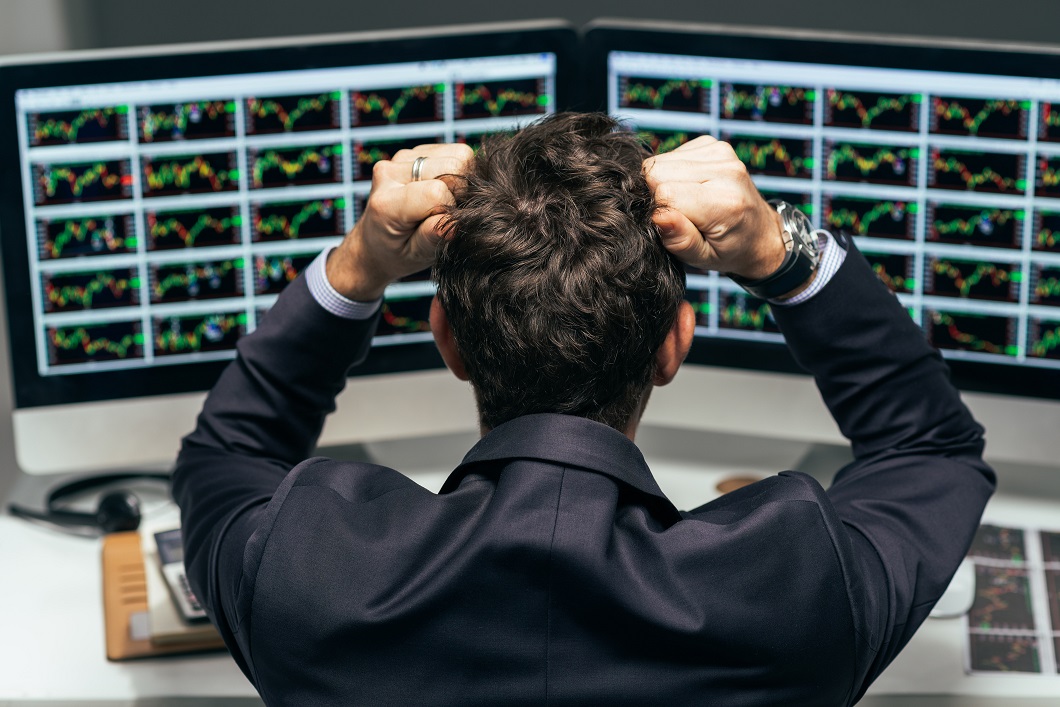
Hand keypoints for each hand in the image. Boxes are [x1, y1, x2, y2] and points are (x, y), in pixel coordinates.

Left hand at [326, 143, 472, 300]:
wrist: (374, 242)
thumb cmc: (396, 253)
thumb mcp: (415, 256)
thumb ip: (432, 238)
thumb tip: (455, 224)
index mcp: (387, 203)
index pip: (437, 192)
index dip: (451, 210)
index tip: (443, 225)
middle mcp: (390, 173)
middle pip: (453, 165)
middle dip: (459, 191)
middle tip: (445, 212)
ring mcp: (400, 158)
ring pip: (457, 155)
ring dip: (458, 179)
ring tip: (441, 202)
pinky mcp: (412, 153)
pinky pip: (452, 152)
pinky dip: (454, 172)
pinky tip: (439, 189)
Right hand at [643, 136, 785, 280]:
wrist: (760, 233)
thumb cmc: (729, 249)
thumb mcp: (702, 258)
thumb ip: (680, 240)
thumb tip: (657, 215)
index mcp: (725, 203)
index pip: (665, 193)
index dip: (658, 210)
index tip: (672, 224)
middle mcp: (726, 171)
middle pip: (658, 171)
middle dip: (658, 193)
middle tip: (679, 213)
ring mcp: (721, 153)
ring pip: (661, 160)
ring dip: (666, 181)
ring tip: (688, 201)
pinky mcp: (713, 144)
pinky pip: (672, 153)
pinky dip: (674, 172)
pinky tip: (692, 187)